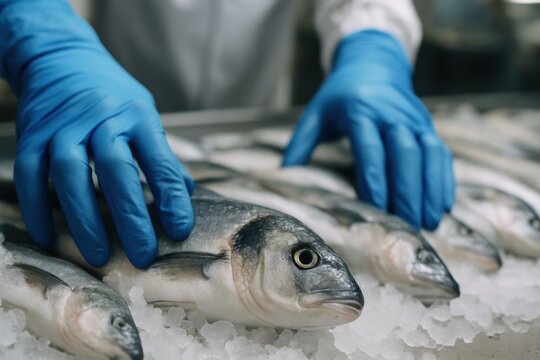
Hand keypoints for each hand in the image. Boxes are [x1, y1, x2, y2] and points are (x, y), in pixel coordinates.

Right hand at [1, 0, 193, 267]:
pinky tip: (49, 237)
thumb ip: (162, 156)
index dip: (172, 199)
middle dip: (131, 218)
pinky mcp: (32, 134)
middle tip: (142, 256)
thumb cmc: (113, 95)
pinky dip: (38, 208)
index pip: (160, 162)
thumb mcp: (145, 115)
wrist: (61, 57)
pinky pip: (30, 174)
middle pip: (117, 171)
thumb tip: (186, 196)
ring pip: (71, 175)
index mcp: (138, 117)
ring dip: (85, 220)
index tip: (180, 231)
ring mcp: (63, 126)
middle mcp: (102, 119)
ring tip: (99, 255)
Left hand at [283, 30, 453, 229]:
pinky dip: (444, 179)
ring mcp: (414, 119)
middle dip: (407, 191)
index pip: (371, 148)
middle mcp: (392, 114)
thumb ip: (301, 143)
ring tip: (429, 222)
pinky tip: (443, 204)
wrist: (374, 62)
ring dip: (430, 189)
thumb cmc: (340, 94)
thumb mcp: (316, 112)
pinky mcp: (427, 124)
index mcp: (361, 111)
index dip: (375, 178)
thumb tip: (283, 175)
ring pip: (429, 154)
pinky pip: (441, 153)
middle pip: (405, 153)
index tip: (376, 207)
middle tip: (408, 224)